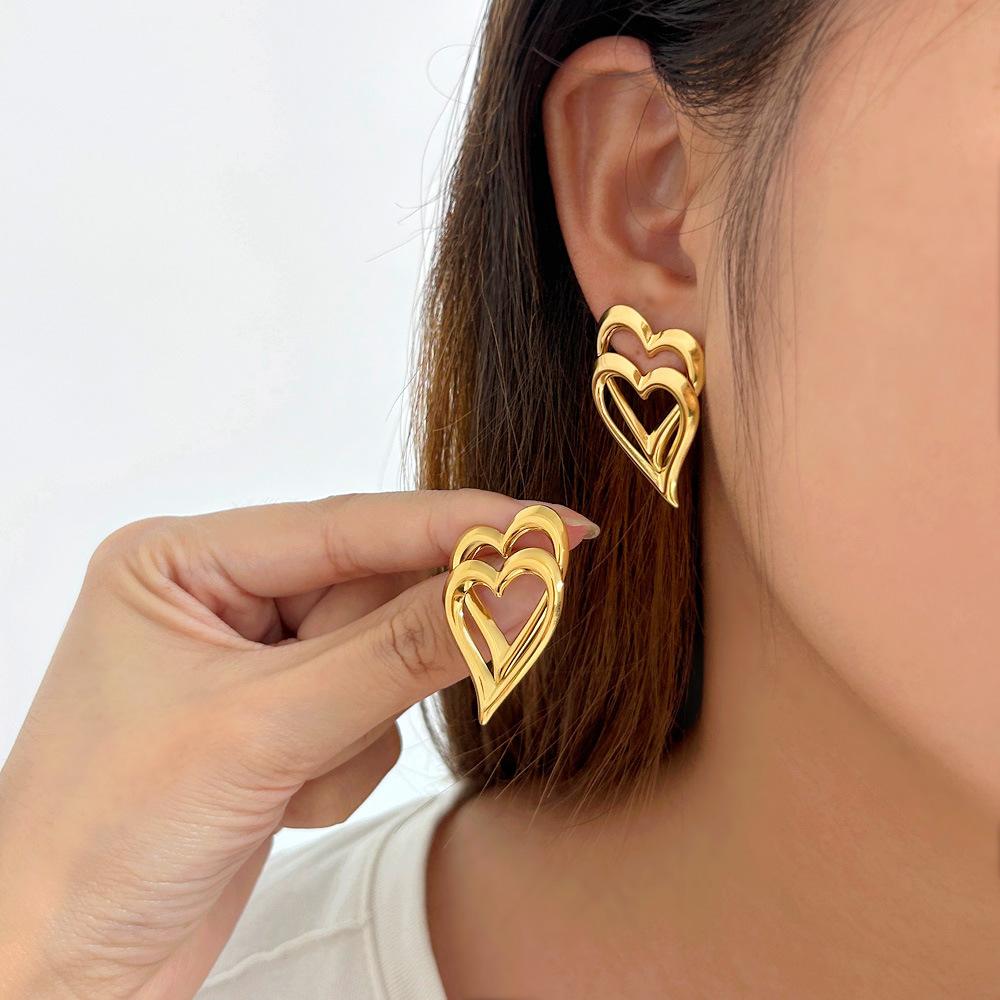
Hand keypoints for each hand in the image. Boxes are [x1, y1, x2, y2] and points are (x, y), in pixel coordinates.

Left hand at [0, 489, 597, 999]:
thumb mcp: (267, 730)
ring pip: (378, 659)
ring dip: (357, 728)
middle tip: (442, 672)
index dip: (457, 526)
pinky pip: (367, 715)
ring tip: (283, 780)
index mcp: (180, 561)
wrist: (63, 975)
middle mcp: (217, 599)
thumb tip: (518, 581)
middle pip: (369, 592)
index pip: (346, 526)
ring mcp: (250, 664)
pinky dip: (345, 764)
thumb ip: (406, 650)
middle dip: (396, 653)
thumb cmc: (107, 841)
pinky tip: (280, 802)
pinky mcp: (276, 723)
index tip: (552, 526)